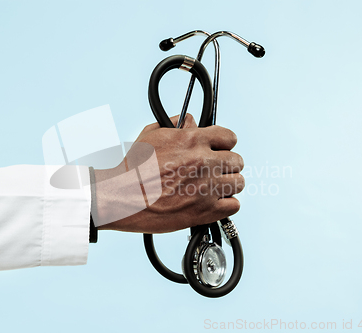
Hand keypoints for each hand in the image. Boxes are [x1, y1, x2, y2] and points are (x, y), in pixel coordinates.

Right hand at [94, 114, 243, 232]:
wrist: (123, 197)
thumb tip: (188, 120)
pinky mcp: (206, 211)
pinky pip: (233, 206)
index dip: (225, 144)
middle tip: (217, 169)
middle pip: (237, 160)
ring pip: (238, 183)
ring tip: (216, 187)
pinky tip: (213, 203)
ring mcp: (208, 187)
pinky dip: (226, 205)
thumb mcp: (151, 135)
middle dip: (228, 164)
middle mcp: (205, 162)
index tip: (221, 149)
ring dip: (228, 184)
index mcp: (193, 141)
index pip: (229, 137)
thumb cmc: (133, 169)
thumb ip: (174, 124)